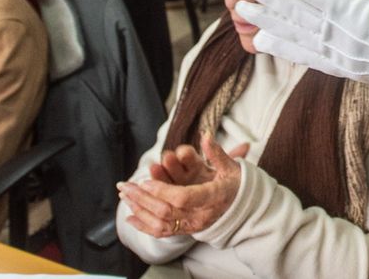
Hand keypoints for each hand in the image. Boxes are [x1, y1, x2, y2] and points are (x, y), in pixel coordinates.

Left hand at [120, 134, 244, 238]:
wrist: (244, 210)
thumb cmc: (237, 185)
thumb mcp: (232, 167)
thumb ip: (217, 153)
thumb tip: (206, 134)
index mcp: (214, 197)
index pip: (184, 197)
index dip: (162, 190)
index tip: (146, 180)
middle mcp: (202, 215)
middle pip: (167, 210)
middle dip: (143, 197)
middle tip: (125, 185)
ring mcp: (193, 225)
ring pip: (161, 222)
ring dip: (139, 209)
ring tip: (124, 195)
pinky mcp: (186, 230)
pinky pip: (162, 232)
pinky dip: (144, 226)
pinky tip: (129, 218)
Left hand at [235, 0, 368, 109]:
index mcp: (355, 12)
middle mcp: (342, 36)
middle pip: (295, 12)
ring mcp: (341, 56)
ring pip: (296, 35)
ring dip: (269, 21)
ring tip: (245, 10)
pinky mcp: (345, 68)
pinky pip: (307, 58)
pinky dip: (285, 49)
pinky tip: (267, 43)